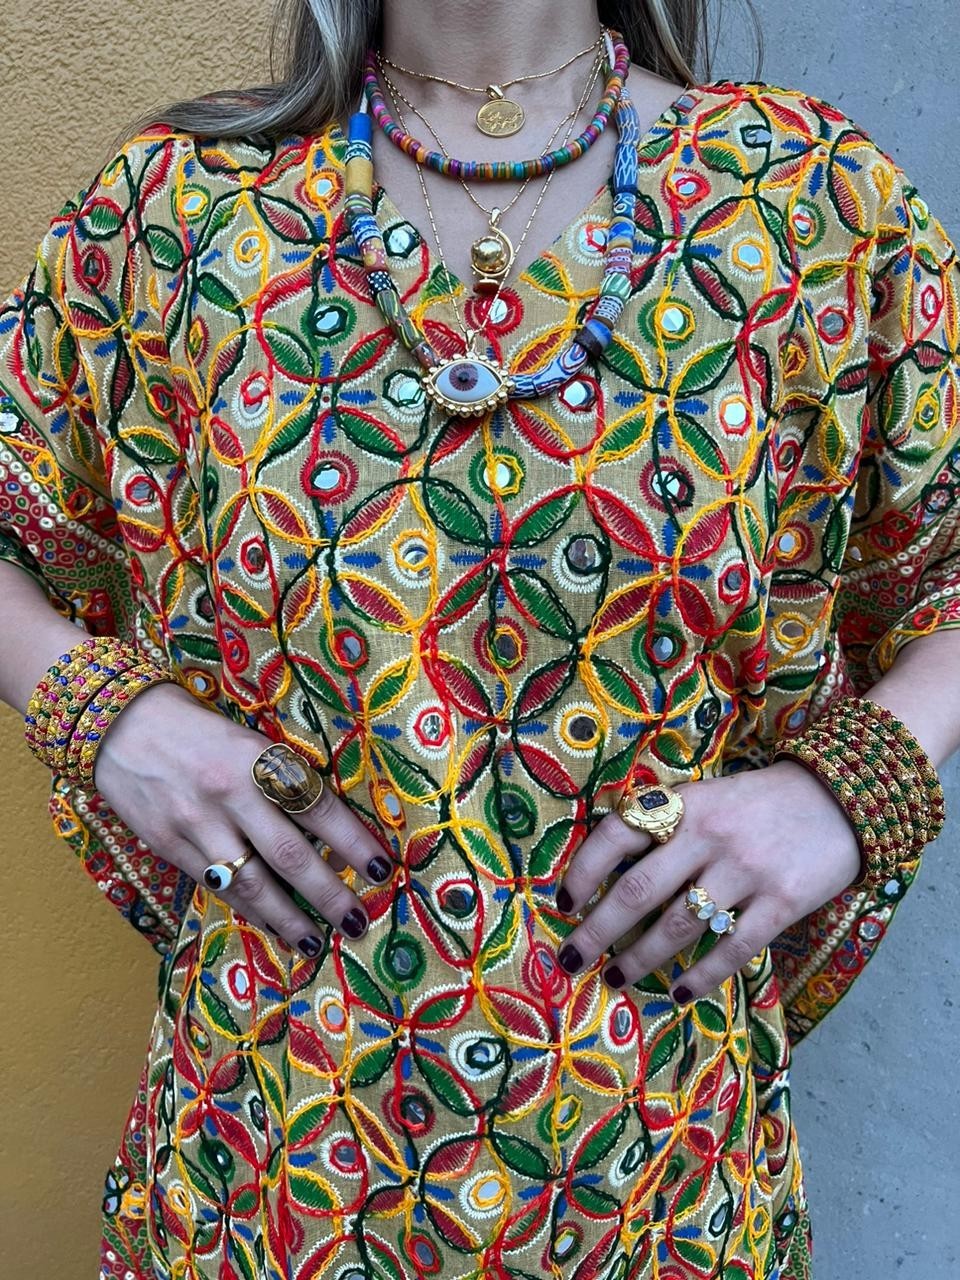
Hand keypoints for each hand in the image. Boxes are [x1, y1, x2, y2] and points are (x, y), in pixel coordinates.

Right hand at [93, 683, 395, 956]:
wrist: (122, 725)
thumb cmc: (201, 731)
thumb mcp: (249, 743)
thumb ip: (283, 779)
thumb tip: (331, 828)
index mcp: (258, 759)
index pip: (317, 807)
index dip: (353, 841)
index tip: (384, 868)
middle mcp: (230, 794)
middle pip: (289, 854)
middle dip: (328, 893)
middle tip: (357, 921)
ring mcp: (196, 824)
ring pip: (250, 883)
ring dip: (287, 918)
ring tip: (315, 944)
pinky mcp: (169, 846)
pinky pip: (216, 887)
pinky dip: (247, 910)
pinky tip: (271, 927)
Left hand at [553, 761, 862, 1002]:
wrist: (841, 798)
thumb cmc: (760, 803)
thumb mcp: (708, 797)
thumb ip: (667, 827)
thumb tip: (610, 874)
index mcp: (685, 804)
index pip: (618, 834)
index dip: (584, 870)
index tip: (563, 902)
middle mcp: (709, 835)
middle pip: (637, 890)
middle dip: (598, 929)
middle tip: (573, 957)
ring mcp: (746, 870)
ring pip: (679, 925)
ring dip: (642, 958)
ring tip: (618, 978)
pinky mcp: (783, 901)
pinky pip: (734, 948)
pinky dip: (702, 975)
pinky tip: (680, 993)